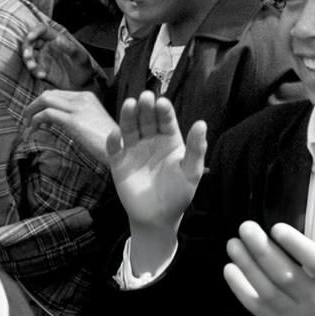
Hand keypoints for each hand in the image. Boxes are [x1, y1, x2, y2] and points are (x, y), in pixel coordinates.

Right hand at [21, 22, 101, 90]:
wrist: (83, 85)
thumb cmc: (84, 67)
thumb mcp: (81, 57)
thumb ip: (70, 48)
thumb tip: (57, 40)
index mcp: (56, 38)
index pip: (42, 30)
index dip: (34, 32)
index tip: (30, 37)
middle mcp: (47, 46)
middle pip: (31, 42)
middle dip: (27, 48)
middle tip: (27, 56)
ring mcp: (43, 58)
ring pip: (29, 55)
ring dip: (28, 61)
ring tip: (33, 67)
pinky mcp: (41, 69)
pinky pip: (33, 69)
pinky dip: (35, 71)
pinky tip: (42, 76)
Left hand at [24, 89, 115, 163]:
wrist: (123, 151)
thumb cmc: (109, 144)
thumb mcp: (93, 124)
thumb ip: (78, 119)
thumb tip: (60, 122)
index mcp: (87, 97)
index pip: (57, 94)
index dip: (42, 105)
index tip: (35, 117)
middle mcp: (82, 98)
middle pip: (48, 94)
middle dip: (33, 106)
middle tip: (26, 121)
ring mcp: (78, 108)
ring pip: (44, 100)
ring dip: (30, 112)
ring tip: (26, 126)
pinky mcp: (73, 121)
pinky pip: (46, 114)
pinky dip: (35, 121)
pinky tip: (33, 131)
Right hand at [107, 93, 205, 268]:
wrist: (158, 218)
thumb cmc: (179, 194)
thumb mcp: (191, 172)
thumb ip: (196, 149)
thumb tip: (201, 124)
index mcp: (169, 140)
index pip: (166, 120)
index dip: (163, 111)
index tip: (162, 103)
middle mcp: (150, 140)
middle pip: (146, 119)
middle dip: (145, 108)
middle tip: (145, 97)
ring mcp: (133, 150)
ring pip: (129, 128)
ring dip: (129, 116)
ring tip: (130, 104)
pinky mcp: (118, 162)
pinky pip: (114, 148)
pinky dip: (113, 140)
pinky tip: (116, 133)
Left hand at [224, 202, 314, 315]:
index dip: (297, 245)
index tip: (276, 227)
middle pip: (286, 276)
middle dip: (262, 250)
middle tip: (246, 227)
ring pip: (267, 290)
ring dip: (247, 265)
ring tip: (234, 244)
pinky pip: (256, 306)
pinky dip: (240, 288)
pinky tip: (230, 268)